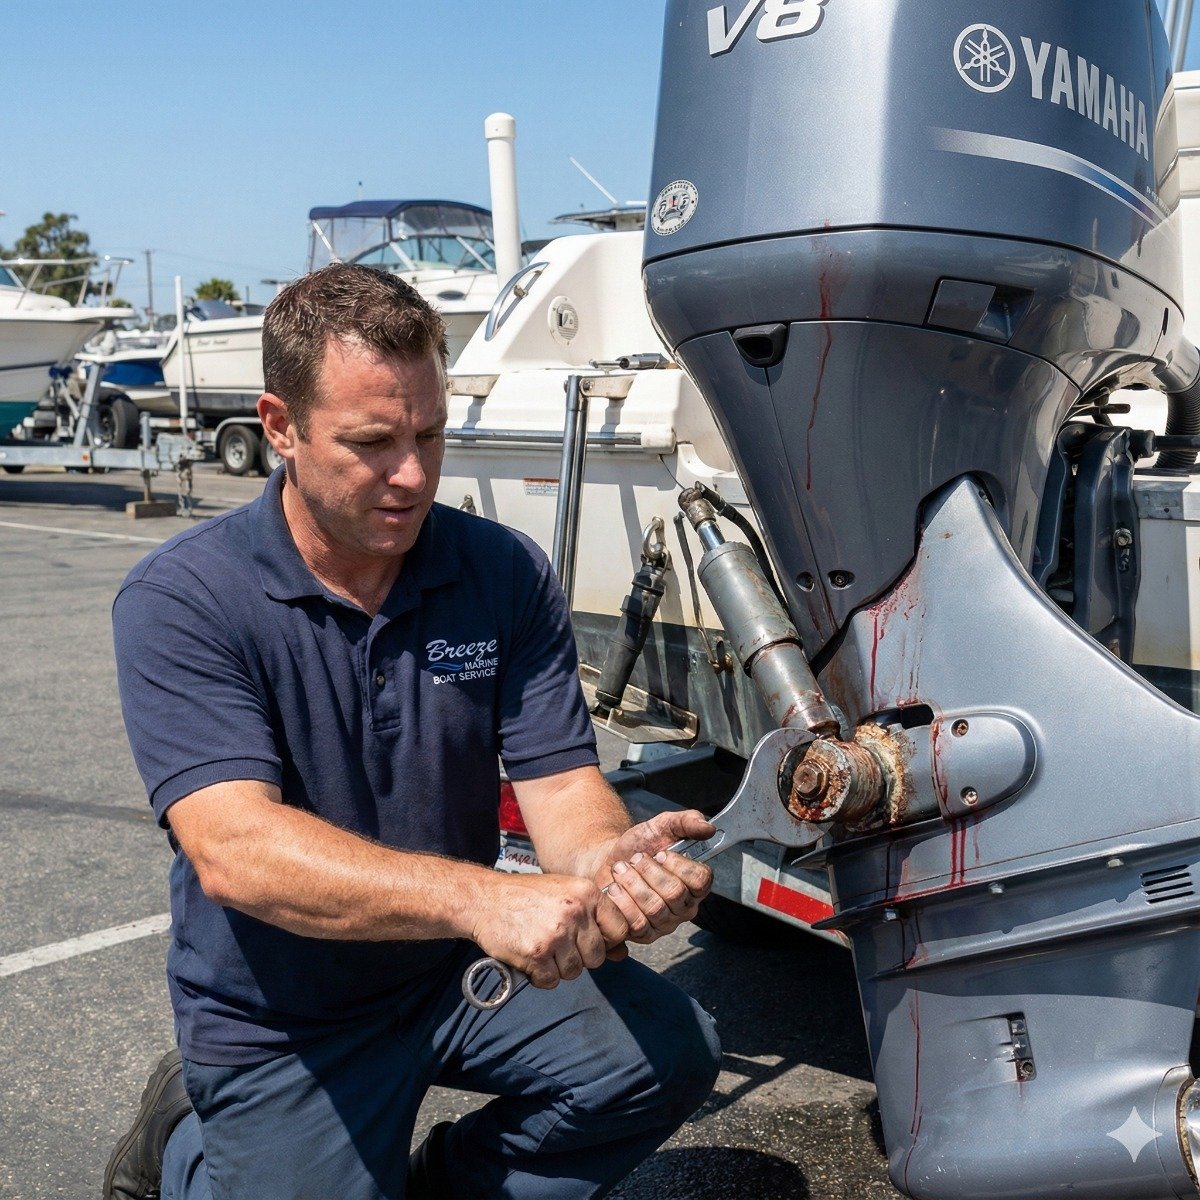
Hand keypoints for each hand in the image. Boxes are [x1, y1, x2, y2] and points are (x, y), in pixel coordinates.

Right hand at [470, 871, 629, 989]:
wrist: (485, 899)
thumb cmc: (528, 898)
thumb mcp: (565, 893)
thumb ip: (594, 919)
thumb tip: (622, 954)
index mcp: (587, 892)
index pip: (619, 929)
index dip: (607, 941)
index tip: (588, 941)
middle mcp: (575, 911)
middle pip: (597, 956)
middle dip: (580, 957)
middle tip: (558, 945)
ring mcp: (556, 933)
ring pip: (575, 971)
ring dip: (558, 967)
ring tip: (541, 948)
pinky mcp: (537, 953)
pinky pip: (551, 980)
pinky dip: (540, 976)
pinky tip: (530, 958)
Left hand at [597, 810, 715, 945]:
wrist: (609, 860)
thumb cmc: (640, 845)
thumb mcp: (663, 825)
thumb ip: (688, 822)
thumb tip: (709, 828)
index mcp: (695, 882)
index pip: (701, 880)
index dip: (680, 865)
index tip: (661, 853)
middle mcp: (685, 906)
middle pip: (675, 893)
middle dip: (649, 871)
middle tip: (636, 859)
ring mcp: (666, 923)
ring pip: (655, 909)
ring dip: (633, 883)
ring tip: (621, 869)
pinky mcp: (644, 934)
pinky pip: (637, 924)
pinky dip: (622, 902)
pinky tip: (614, 888)